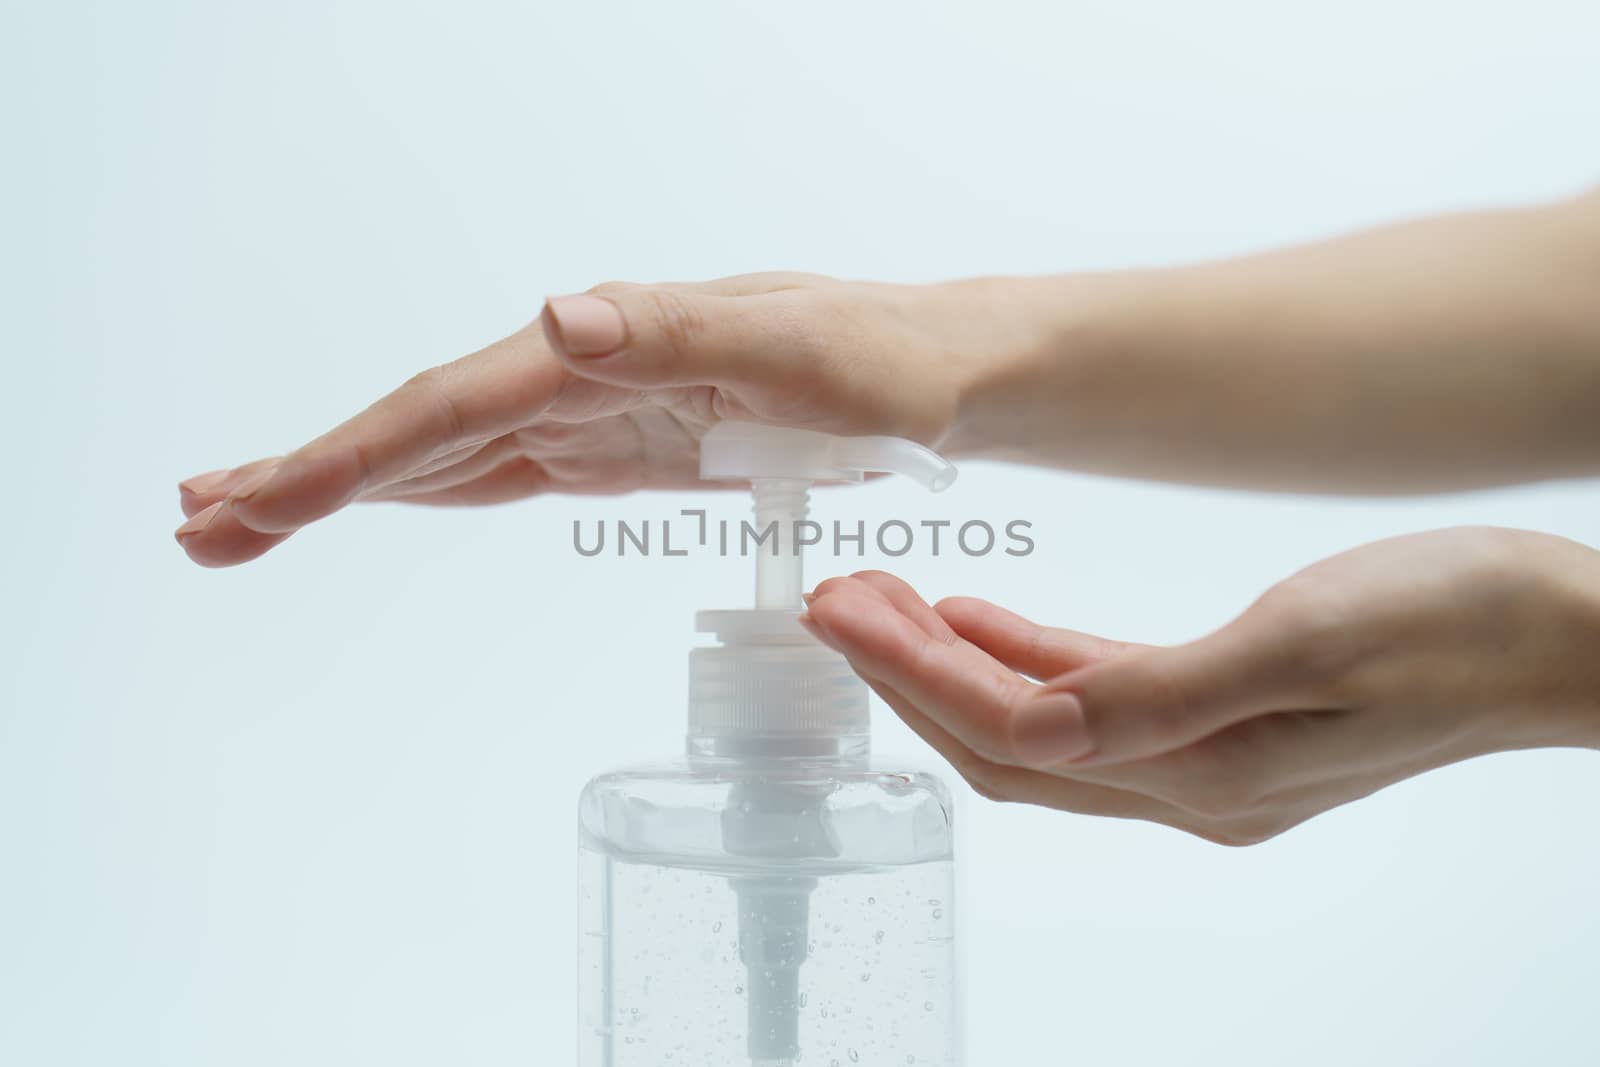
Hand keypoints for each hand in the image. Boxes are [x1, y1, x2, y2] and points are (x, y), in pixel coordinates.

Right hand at [174, 274, 1010, 565]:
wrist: (943, 374)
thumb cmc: (892, 360)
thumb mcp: (809, 349)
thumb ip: (686, 332)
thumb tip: (559, 317)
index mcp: (615, 347)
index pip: (457, 410)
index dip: (349, 462)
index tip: (256, 505)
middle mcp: (591, 372)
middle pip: (426, 429)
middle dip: (314, 478)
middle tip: (202, 525)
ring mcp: (604, 412)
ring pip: (453, 451)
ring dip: (352, 485)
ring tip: (251, 516)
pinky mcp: (628, 447)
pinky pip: (510, 470)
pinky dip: (435, 488)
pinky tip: (389, 500)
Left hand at [800, 528, 1599, 844]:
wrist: (1561, 633)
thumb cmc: (1459, 624)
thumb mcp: (1305, 644)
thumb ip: (1157, 695)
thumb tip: (1024, 725)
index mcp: (1198, 770)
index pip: (1006, 732)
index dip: (909, 674)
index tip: (838, 612)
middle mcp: (1186, 782)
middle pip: (1000, 742)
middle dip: (903, 675)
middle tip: (832, 603)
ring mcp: (1203, 756)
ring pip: (1033, 722)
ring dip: (949, 665)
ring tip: (879, 601)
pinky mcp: (1221, 717)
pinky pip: (1091, 699)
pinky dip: (1021, 659)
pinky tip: (979, 617)